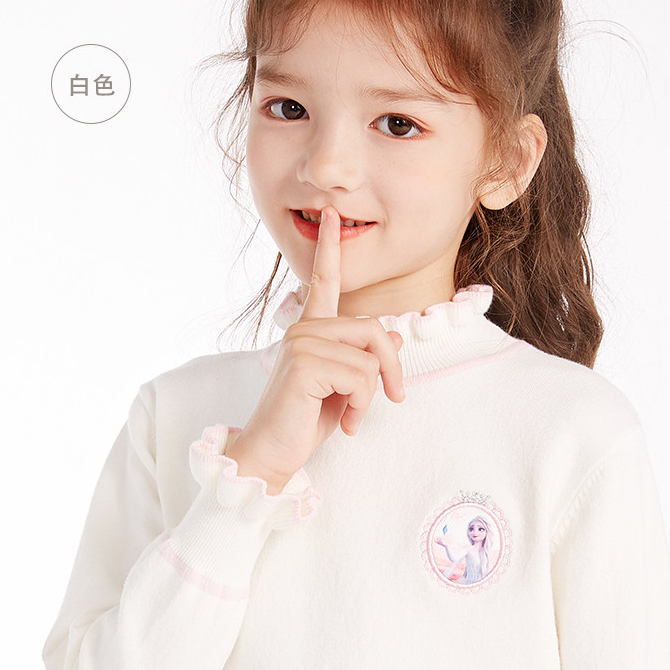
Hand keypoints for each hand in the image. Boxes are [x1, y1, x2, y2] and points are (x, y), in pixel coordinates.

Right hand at [226, 205, 404, 493]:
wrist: (273, 453)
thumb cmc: (304, 423)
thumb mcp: (345, 389)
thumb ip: (365, 361)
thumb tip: (395, 340)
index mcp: (310, 330)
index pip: (323, 282)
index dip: (330, 248)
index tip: (333, 216)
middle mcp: (303, 329)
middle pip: (375, 329)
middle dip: (391, 369)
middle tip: (392, 399)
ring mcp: (301, 343)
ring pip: (371, 357)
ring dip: (372, 396)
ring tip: (351, 417)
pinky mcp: (304, 364)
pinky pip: (361, 377)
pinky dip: (362, 407)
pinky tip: (345, 422)